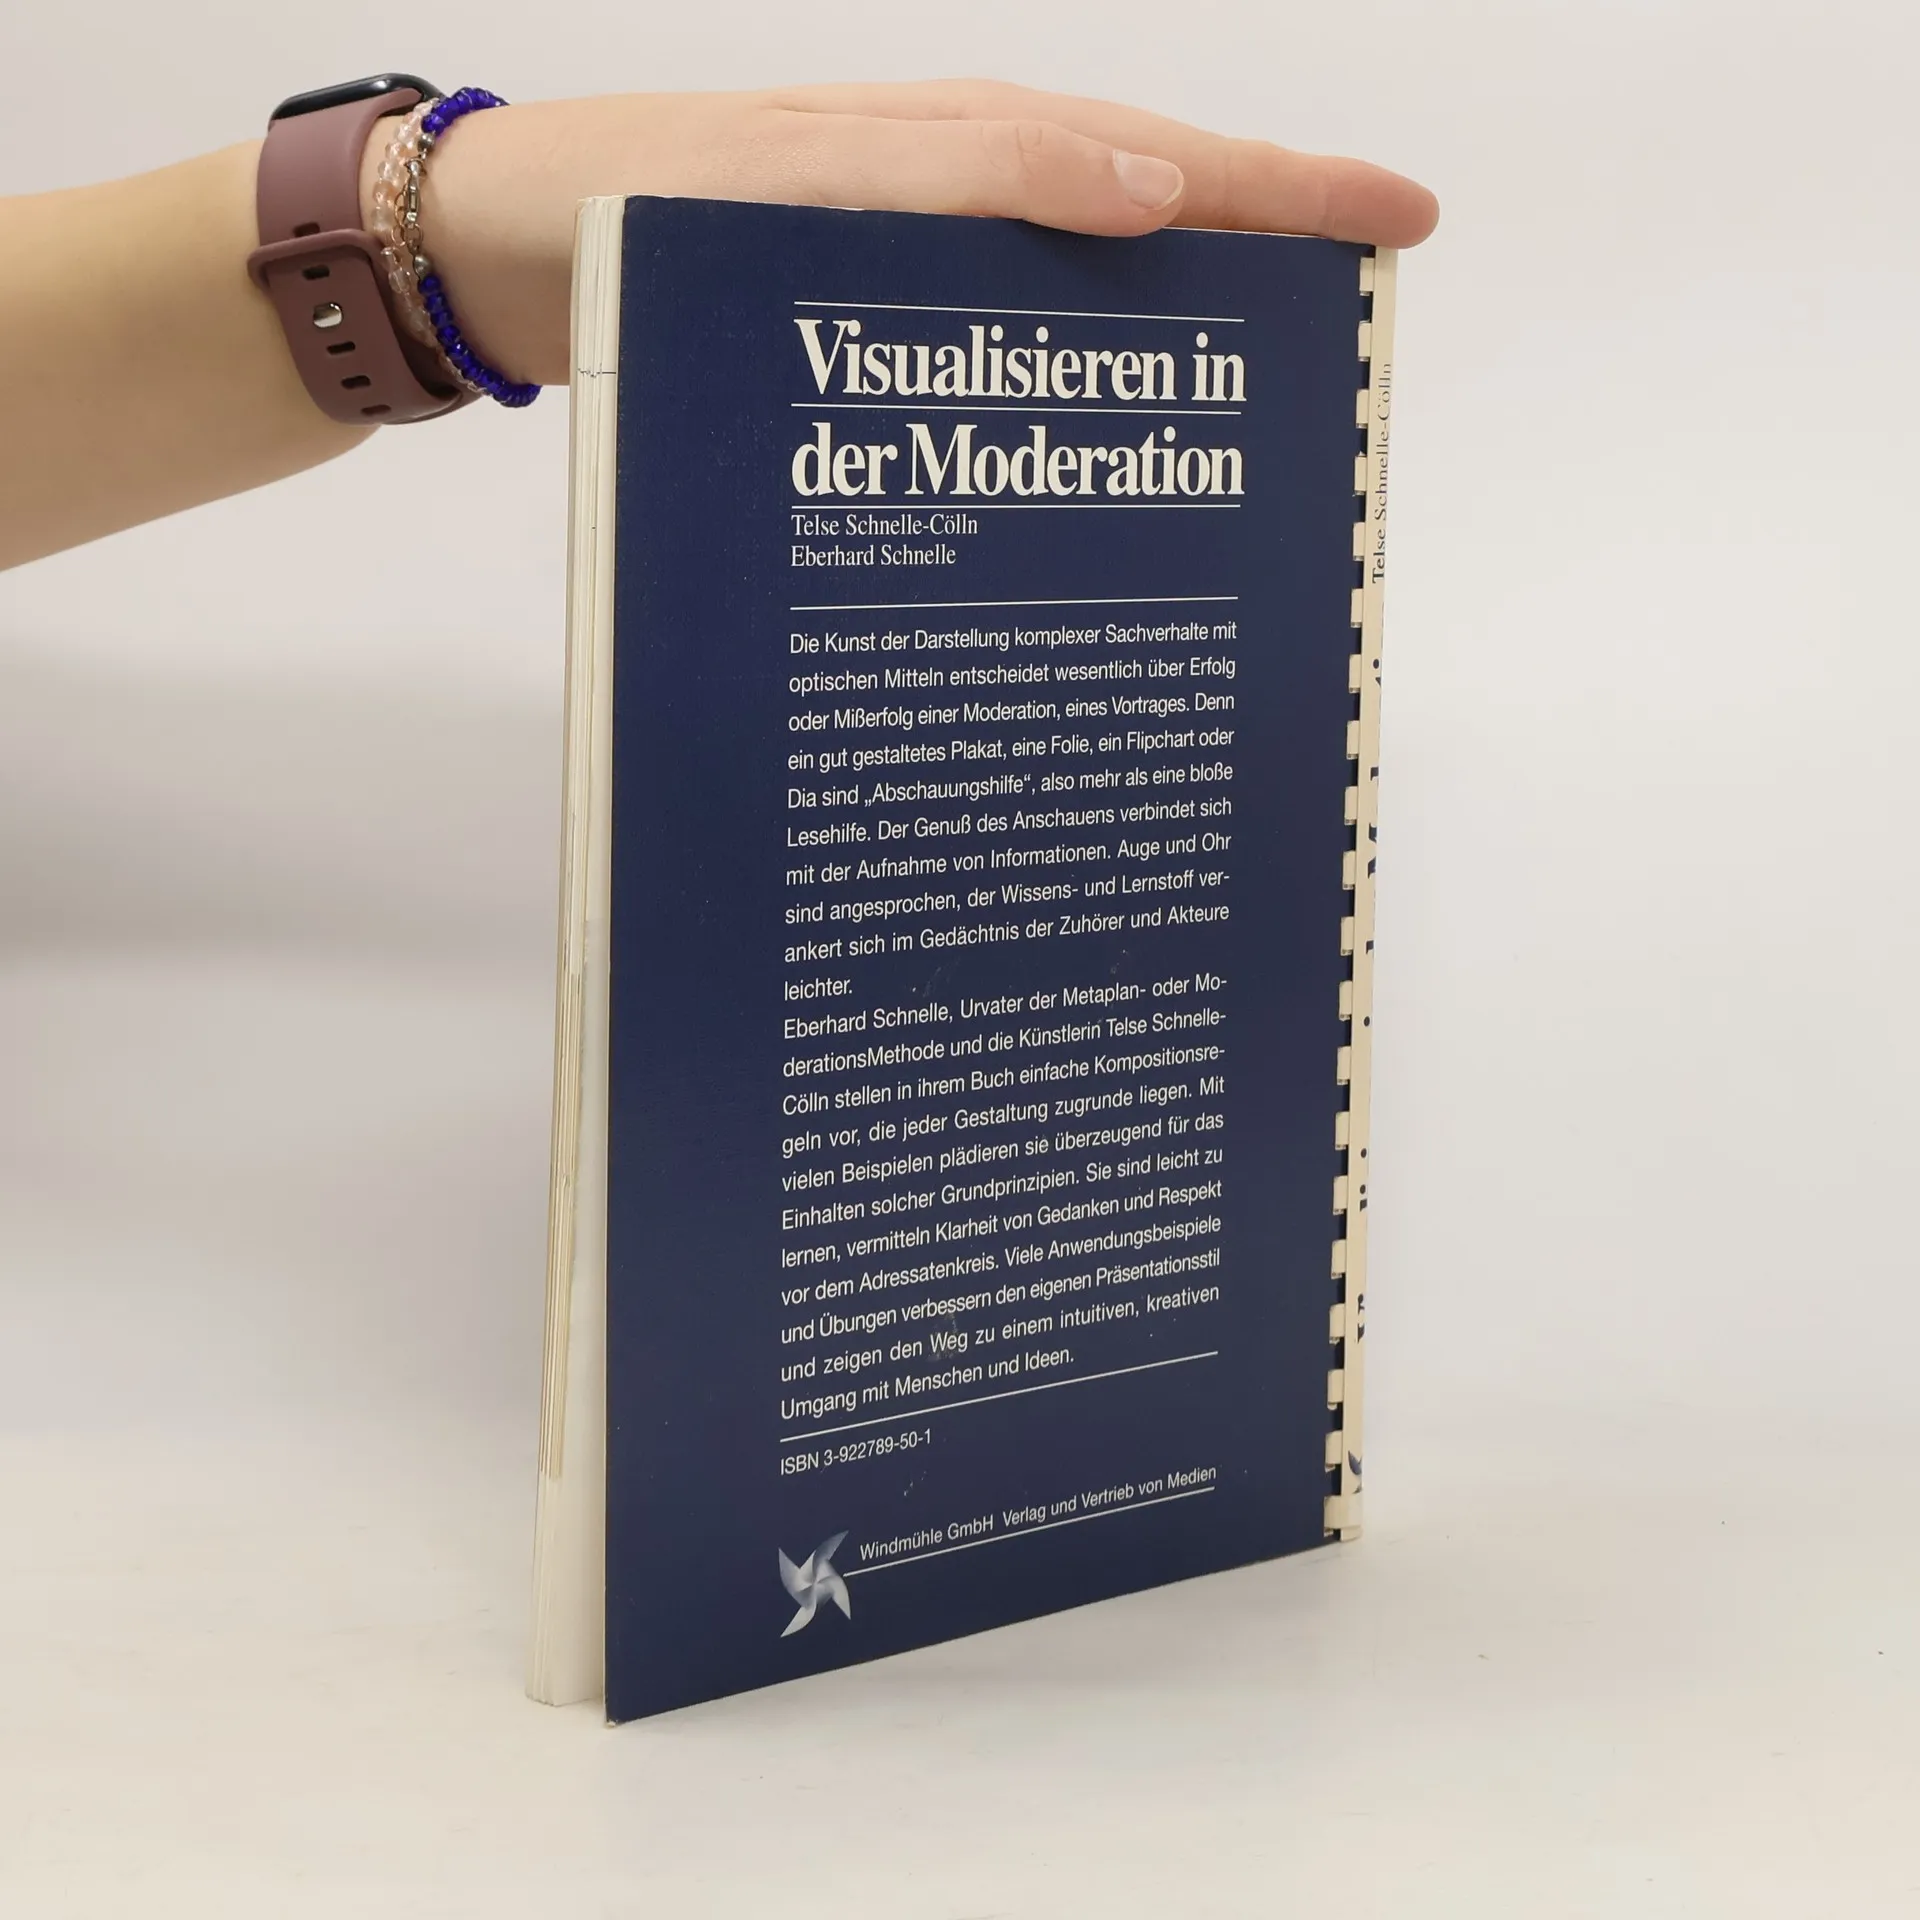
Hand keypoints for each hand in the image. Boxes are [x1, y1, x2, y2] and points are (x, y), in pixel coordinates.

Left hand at [408, 81, 1438, 387]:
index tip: (1403, 225)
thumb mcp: (804, 179)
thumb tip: (1147, 187)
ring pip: (1090, 292)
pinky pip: (1008, 347)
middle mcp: (967, 201)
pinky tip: (1099, 436)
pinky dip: (1073, 378)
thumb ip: (969, 176)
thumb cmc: (644, 207)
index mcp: (973, 144)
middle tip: (1367, 313)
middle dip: (1271, 255)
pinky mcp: (881, 328)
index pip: (1175, 161)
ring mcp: (929, 266)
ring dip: (1181, 328)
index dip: (1295, 195)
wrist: (511, 252)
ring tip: (1269, 393)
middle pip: (1156, 221)